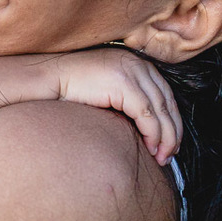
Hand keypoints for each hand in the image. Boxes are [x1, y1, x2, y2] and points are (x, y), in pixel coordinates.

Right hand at [49, 48, 181, 164]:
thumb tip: (150, 128)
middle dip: (172, 133)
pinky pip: (147, 115)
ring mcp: (132, 71)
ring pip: (161, 111)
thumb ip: (130, 99)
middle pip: (168, 103)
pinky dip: (152, 134)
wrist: (49, 79)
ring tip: (161, 157)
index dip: (172, 122)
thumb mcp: (109, 90)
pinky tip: (149, 148)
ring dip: (165, 138)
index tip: (170, 144)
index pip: (166, 95)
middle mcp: (138, 64)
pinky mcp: (124, 83)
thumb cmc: (73, 90)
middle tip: (169, 155)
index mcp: (137, 63)